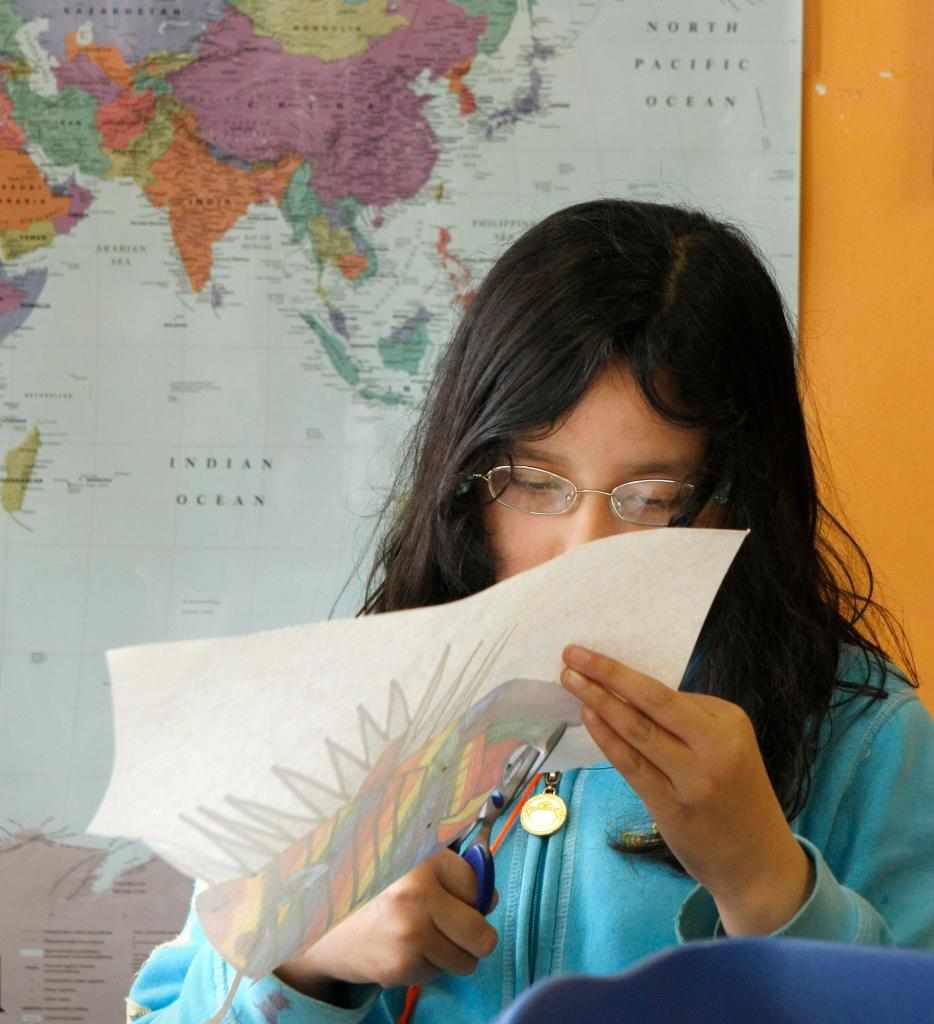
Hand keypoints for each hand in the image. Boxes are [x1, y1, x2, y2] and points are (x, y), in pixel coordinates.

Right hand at [274, 850, 498, 1001]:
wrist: (321, 926)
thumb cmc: (373, 892)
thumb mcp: (410, 865)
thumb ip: (452, 873)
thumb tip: (490, 899)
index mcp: (423, 860)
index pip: (479, 885)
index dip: (472, 895)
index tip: (454, 895)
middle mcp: (418, 893)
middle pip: (483, 933)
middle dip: (475, 936)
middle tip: (454, 927)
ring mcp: (410, 934)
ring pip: (466, 960)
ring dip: (451, 953)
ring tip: (421, 935)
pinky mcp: (401, 967)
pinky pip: (439, 974)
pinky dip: (428, 966)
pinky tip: (403, 948)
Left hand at [561, 645, 813, 935]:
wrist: (758, 862)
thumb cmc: (736, 795)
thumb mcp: (728, 747)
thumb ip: (688, 722)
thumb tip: (629, 695)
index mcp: (730, 723)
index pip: (667, 692)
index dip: (623, 673)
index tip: (590, 657)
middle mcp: (715, 748)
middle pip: (653, 702)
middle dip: (608, 674)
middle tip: (571, 654)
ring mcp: (693, 780)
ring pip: (638, 731)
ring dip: (599, 702)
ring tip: (571, 681)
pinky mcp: (673, 808)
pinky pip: (632, 765)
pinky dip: (607, 739)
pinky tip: (588, 719)